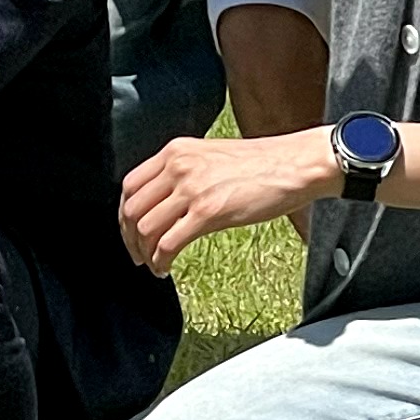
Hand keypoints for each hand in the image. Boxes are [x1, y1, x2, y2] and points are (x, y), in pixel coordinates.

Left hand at [119, 129, 331, 275]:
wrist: (294, 164)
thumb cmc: (262, 163)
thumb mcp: (212, 156)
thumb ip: (185, 171)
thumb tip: (165, 201)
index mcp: (176, 150)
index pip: (130, 185)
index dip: (124, 215)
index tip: (130, 232)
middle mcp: (178, 166)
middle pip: (132, 209)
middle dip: (130, 239)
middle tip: (139, 256)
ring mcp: (192, 188)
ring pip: (146, 228)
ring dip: (145, 253)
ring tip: (154, 265)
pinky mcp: (208, 212)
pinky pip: (168, 243)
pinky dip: (160, 261)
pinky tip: (166, 268)